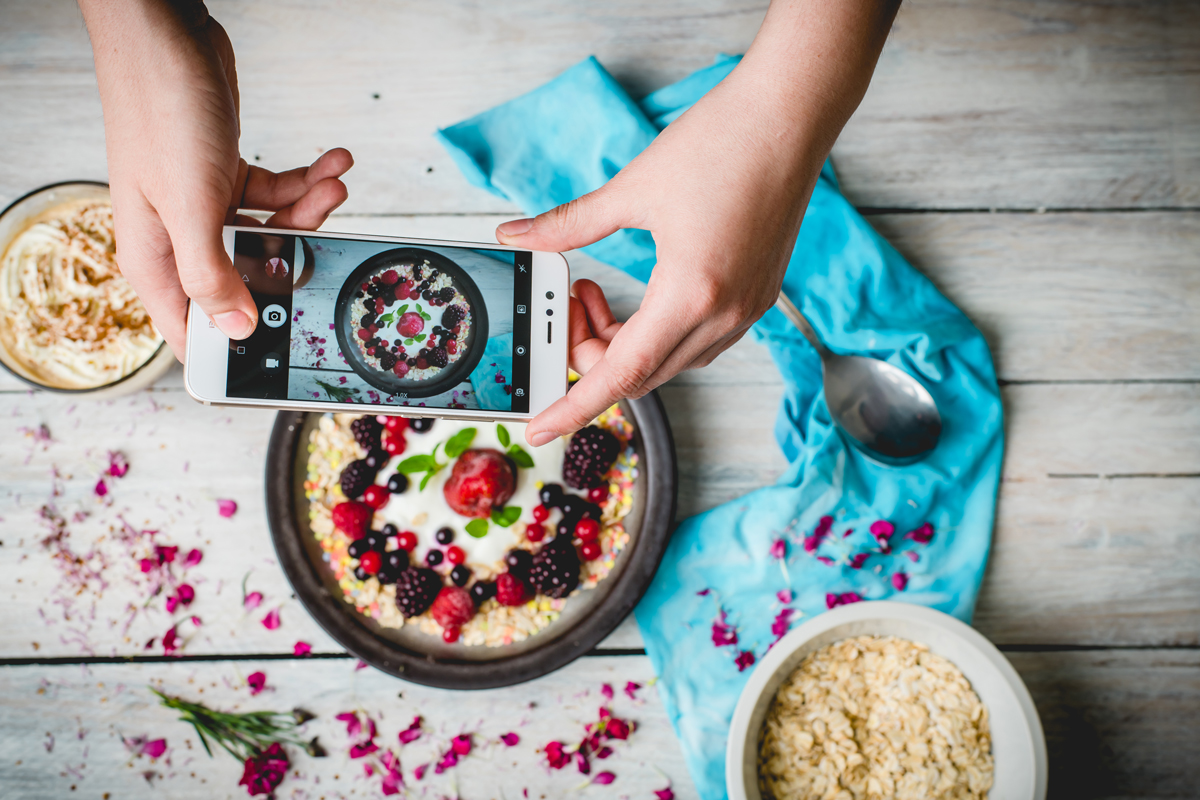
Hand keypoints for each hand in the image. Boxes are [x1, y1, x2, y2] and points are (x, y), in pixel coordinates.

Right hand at [80, 0, 352, 357]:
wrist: (164, 38)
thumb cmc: (160, 113)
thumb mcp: (189, 205)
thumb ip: (212, 273)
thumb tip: (237, 329)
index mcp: (156, 258)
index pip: (190, 327)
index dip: (232, 348)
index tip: (279, 354)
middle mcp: (179, 237)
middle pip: (246, 278)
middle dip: (291, 257)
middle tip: (320, 236)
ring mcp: (204, 206)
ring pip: (270, 233)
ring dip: (309, 209)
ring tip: (332, 182)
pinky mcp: (226, 175)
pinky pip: (276, 194)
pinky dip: (304, 182)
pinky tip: (330, 164)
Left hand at [499, 0, 898, 445]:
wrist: (790, 115)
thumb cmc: (722, 143)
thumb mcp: (631, 189)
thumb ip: (568, 225)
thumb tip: (517, 238)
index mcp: (690, 294)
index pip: (619, 375)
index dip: (572, 407)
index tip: (538, 428)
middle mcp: (724, 315)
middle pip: (641, 374)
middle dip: (592, 356)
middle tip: (569, 306)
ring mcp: (746, 310)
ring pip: (669, 362)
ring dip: (624, 345)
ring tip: (596, 292)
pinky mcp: (756, 296)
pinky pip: (696, 342)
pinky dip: (656, 335)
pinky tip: (637, 298)